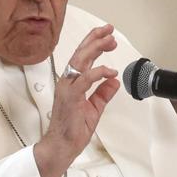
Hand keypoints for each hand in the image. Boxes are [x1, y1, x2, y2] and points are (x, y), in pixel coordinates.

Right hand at [34, 24, 121, 176]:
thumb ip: (103, 93)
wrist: (62, 146)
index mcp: (72, 82)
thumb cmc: (73, 129)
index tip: (108, 35)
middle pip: (81, 53)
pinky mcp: (70, 97)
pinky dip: (98, 72)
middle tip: (109, 30)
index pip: (82, 57)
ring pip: (80, 61)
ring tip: (110, 41)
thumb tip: (114, 81)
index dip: (94, 43)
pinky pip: (85, 79)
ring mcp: (67, 88)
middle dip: (95, 39)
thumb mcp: (94, 108)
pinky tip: (110, 71)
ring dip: (96, 48)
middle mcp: (67, 81)